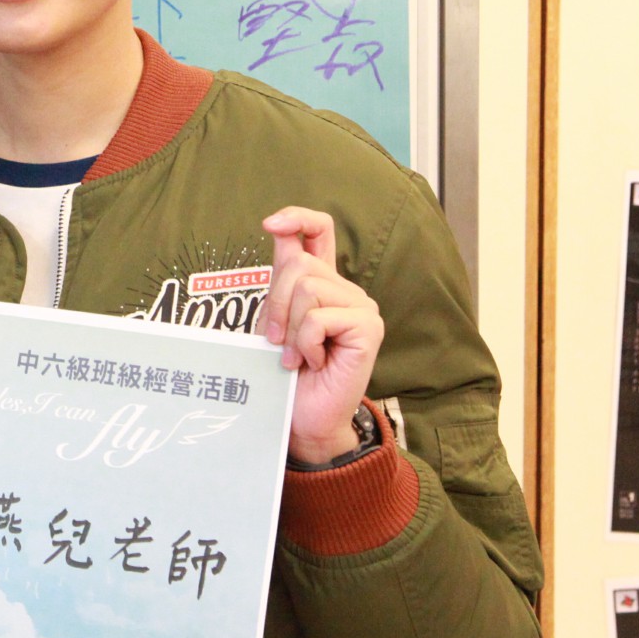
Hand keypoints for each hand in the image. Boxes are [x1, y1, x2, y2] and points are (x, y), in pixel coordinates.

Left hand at [256, 207, 385, 462]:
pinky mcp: (368, 327)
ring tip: (296, 356)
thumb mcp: (273, 320)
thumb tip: (277, 230)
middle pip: (299, 265)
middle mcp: (346, 290)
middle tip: (275, 342)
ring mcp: (361, 308)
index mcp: (323, 283)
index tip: (270, 224)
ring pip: (307, 288)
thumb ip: (279, 281)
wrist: (303, 420)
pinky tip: (313, 362)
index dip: (297, 217)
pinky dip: (304, 342)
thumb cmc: (286, 374)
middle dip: (275, 303)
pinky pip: (319, 318)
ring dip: (289, 328)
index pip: (319, 231)